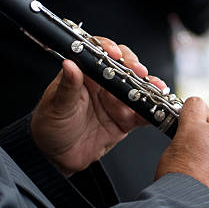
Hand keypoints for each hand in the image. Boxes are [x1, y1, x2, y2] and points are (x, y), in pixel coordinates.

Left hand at [31, 38, 166, 175]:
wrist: (58, 157)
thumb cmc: (51, 127)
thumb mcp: (56, 105)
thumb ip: (68, 86)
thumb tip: (70, 64)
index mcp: (85, 76)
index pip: (100, 54)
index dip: (110, 50)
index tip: (115, 54)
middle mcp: (103, 86)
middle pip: (125, 68)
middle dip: (135, 67)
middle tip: (139, 72)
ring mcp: (116, 102)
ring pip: (138, 89)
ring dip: (149, 87)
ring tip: (155, 89)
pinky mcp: (126, 120)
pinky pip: (143, 114)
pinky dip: (153, 111)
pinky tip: (157, 108)